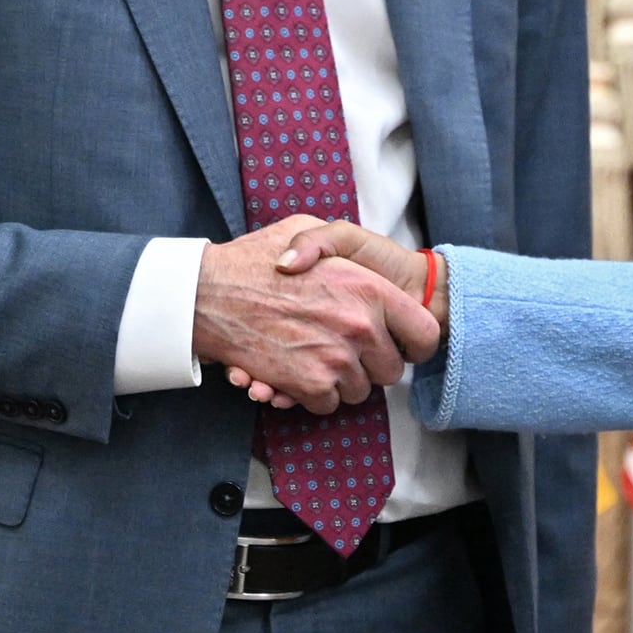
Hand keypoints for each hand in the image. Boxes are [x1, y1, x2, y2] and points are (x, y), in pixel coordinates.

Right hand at [191, 216, 442, 415]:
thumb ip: (337, 244)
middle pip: (390, 370)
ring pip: (358, 391)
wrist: (207, 294)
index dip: (415, 343)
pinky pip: (327, 404)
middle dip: (370, 365)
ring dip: (339, 382)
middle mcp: (360, 325)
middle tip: (346, 352)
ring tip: (315, 358)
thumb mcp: (303, 228)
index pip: (424, 333)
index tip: (401, 344)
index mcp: (369, 288)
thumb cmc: (253, 260)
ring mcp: (336, 358)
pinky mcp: (310, 385)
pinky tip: (295, 373)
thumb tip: (355, 265)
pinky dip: (311, 396)